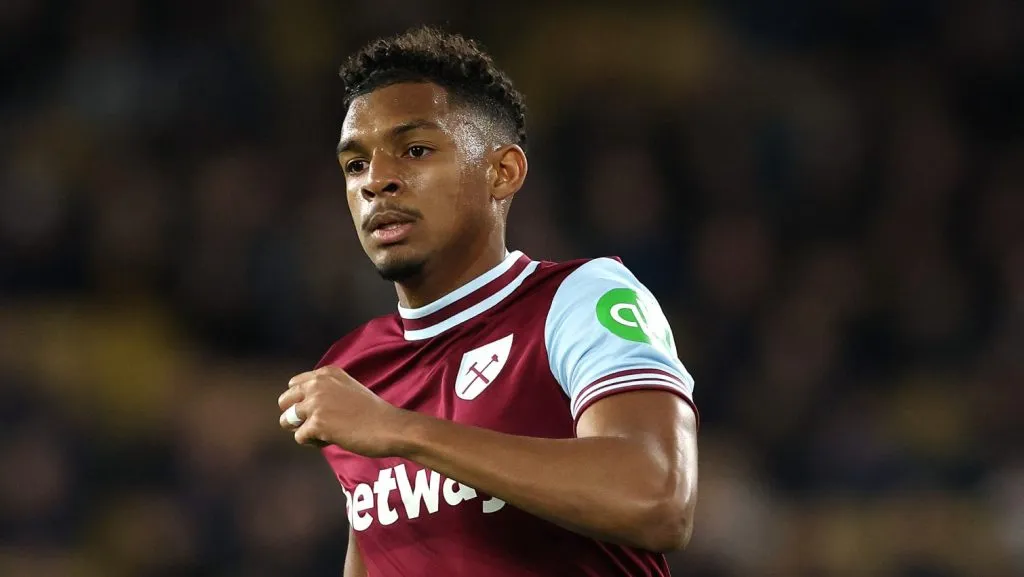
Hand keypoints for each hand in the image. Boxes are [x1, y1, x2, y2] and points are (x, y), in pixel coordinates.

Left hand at [278, 366, 405, 456]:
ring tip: (323, 433)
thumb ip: (326, 390)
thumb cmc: (372, 412)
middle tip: (314, 424)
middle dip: (294, 415)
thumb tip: (300, 406)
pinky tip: (330, 440)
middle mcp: (318, 384)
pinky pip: (300, 437)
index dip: (301, 401)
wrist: (389, 426)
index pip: (294, 385)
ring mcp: (316, 403)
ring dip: (302, 430)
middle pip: (284, 401)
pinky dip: (313, 442)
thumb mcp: (348, 388)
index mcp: (326, 373)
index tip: (318, 410)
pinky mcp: (316, 423)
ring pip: (287, 420)